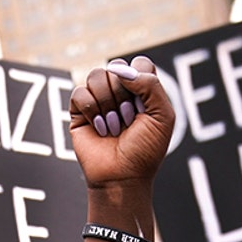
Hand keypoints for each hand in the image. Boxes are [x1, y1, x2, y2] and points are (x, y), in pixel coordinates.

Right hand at [69, 57, 174, 188]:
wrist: (123, 177)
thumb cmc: (145, 150)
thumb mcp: (163, 116)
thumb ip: (151, 85)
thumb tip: (120, 70)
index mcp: (142, 90)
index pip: (139, 64)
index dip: (140, 80)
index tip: (143, 106)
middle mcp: (120, 91)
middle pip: (117, 67)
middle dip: (124, 96)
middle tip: (128, 121)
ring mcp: (99, 100)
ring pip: (96, 75)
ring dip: (107, 104)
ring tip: (113, 127)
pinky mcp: (79, 111)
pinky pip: (80, 92)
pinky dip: (91, 111)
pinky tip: (99, 128)